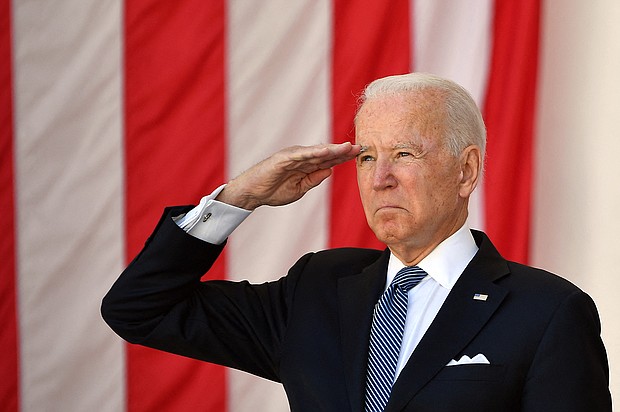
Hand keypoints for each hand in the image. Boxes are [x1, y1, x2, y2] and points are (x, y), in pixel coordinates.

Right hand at [216, 142, 360, 209]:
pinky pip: (301, 155)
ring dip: (332, 150)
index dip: (343, 158)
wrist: (253, 193)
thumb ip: (314, 179)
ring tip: (347, 148)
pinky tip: (326, 151)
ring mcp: (293, 156)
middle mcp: (302, 157)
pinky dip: (314, 152)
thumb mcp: (300, 188)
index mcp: (306, 166)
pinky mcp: (284, 158)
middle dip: (343, 151)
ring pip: (316, 152)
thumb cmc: (274, 190)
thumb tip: (330, 171)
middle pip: (326, 153)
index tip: (359, 155)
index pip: (329, 160)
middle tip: (360, 147)